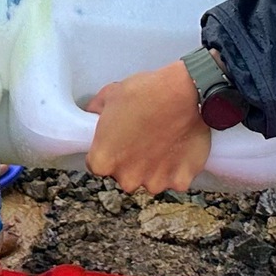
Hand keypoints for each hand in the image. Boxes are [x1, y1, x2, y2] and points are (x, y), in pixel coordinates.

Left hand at [84, 60, 211, 195]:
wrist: (183, 93)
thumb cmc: (145, 92)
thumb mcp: (110, 94)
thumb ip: (96, 110)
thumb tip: (93, 114)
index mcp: (103, 159)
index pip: (97, 164)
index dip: (109, 150)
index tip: (118, 141)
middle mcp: (126, 178)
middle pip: (125, 175)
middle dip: (132, 162)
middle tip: (142, 139)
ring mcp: (154, 182)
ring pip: (151, 180)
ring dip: (155, 167)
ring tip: (164, 142)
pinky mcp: (179, 182)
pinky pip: (176, 180)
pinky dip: (178, 169)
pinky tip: (180, 148)